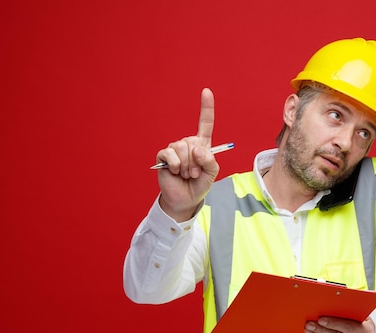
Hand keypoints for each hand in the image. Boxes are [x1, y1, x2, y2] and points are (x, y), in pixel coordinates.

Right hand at [155, 88, 219, 220]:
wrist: (184, 199)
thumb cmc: (199, 185)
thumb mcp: (212, 174)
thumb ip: (210, 160)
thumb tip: (198, 149)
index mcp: (202, 144)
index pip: (205, 123)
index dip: (206, 107)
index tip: (206, 91)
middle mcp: (188, 143)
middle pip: (193, 142)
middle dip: (196, 162)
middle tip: (194, 174)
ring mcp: (175, 149)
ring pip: (182, 148)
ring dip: (186, 166)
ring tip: (186, 174)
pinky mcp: (164, 156)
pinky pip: (169, 153)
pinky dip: (175, 164)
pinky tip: (174, 171)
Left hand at [304, 316, 375, 332]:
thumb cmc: (363, 325)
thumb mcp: (362, 317)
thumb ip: (350, 313)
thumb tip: (333, 307)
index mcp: (366, 332)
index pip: (347, 328)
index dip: (332, 324)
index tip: (320, 320)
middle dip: (321, 330)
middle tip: (310, 325)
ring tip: (310, 331)